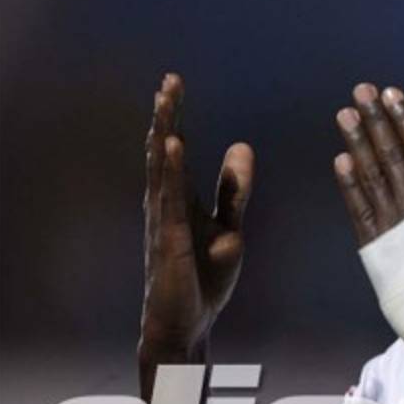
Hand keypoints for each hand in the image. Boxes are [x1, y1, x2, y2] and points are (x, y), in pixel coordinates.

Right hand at [141, 74, 254, 356]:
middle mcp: (165, 204)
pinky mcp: (168, 237)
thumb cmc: (203, 278)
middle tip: (169, 80)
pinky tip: (174, 144)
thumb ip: (234, 190)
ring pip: (162, 166)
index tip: (174, 84)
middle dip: (167, 115)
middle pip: (164, 150)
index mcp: (180, 200)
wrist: (189, 323)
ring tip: (166, 99)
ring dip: (166, 131)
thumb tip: (242, 146)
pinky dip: (171, 169)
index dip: (175, 117)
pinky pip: (170, 197)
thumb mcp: (230, 227)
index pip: (177, 149)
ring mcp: (163, 219)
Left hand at [332, 83, 403, 246]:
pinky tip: (342, 160)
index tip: (392, 94)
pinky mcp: (376, 246)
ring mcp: (394, 225)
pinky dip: (350, 183)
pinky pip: (359, 208)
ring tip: (345, 115)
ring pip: (372, 175)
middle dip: (377, 119)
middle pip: (393, 154)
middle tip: (362, 91)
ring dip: (358, 142)